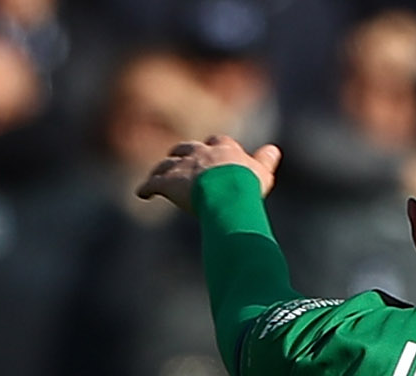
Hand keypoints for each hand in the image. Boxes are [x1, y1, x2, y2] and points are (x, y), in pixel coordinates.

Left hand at [137, 135, 279, 210]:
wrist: (227, 193)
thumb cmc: (248, 185)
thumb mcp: (261, 173)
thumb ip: (265, 161)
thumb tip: (274, 149)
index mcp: (223, 149)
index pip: (217, 142)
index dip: (214, 148)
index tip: (213, 152)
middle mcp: (200, 153)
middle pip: (186, 149)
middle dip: (182, 153)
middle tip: (178, 159)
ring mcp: (182, 167)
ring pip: (166, 165)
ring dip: (162, 170)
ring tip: (157, 176)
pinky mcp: (168, 183)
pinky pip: (153, 184)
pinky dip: (146, 188)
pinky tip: (141, 193)